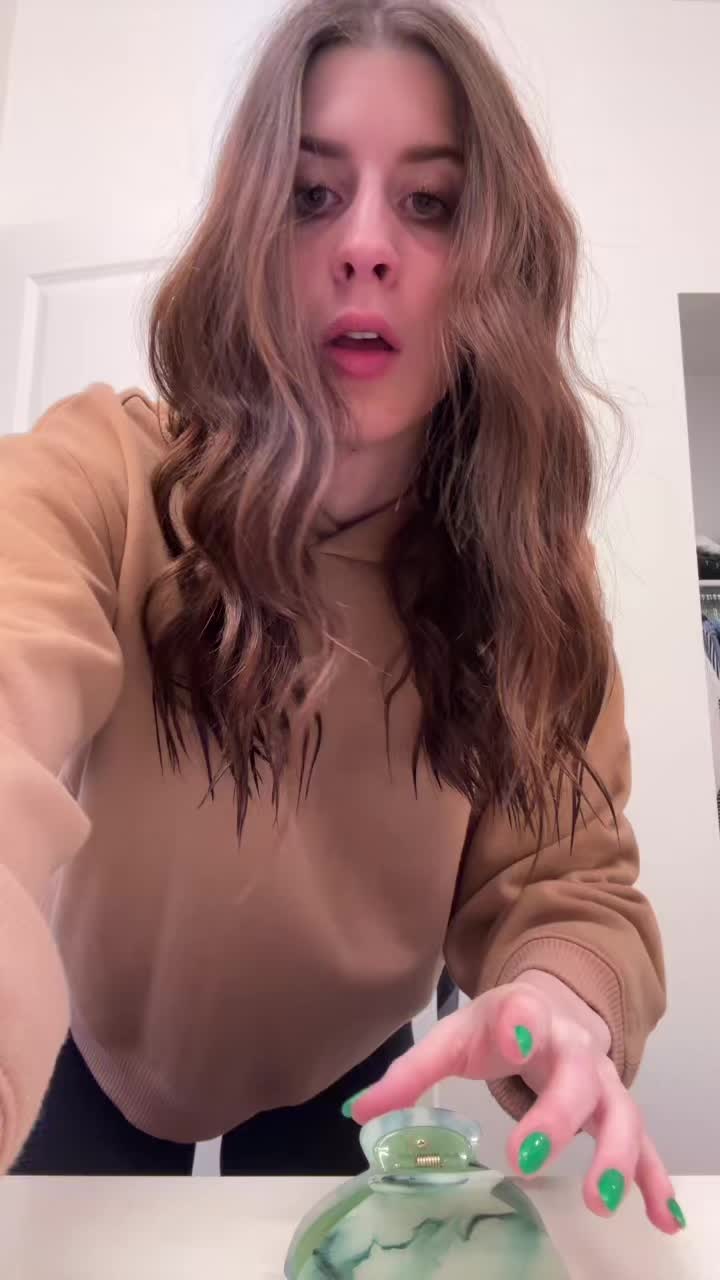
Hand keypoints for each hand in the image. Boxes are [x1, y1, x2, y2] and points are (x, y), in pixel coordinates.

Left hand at [351, 975, 684, 1234]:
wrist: (555, 1008)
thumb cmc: (500, 1028)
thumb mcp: (454, 1038)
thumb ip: (410, 1073)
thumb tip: (357, 1112)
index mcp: (527, 1017)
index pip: (527, 1014)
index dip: (525, 1024)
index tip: (517, 1040)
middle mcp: (573, 1048)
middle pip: (577, 1078)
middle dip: (556, 1116)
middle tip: (525, 1157)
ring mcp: (602, 1081)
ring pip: (621, 1114)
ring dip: (614, 1156)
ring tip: (598, 1200)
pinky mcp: (617, 1113)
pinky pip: (645, 1147)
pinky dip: (656, 1182)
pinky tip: (664, 1218)